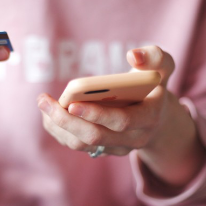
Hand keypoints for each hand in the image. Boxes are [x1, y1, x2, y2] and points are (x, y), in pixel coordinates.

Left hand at [38, 45, 205, 186]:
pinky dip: (60, 130)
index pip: (122, 122)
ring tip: (43, 104)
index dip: (97, 114)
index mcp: (150, 117)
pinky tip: (49, 113)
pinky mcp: (104, 149)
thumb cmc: (153, 85)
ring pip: (83, 144)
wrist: (157, 115)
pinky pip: (78, 145)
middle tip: (44, 101)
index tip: (72, 103)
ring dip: (58, 126)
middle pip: (96, 136)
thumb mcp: (162, 67)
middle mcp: (135, 138)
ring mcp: (119, 147)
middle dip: (66, 120)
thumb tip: (132, 55)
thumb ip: (154, 56)